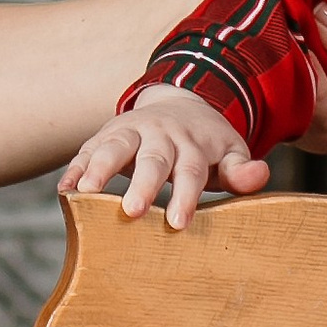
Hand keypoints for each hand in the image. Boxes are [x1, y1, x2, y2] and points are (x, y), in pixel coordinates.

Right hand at [62, 83, 268, 228]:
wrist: (179, 103)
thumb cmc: (205, 143)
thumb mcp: (229, 152)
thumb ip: (241, 169)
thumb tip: (260, 174)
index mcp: (191, 144)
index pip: (190, 171)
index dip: (184, 197)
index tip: (178, 223)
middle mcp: (159, 135)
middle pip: (151, 160)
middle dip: (141, 185)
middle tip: (133, 212)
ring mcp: (129, 132)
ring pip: (113, 148)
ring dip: (99, 169)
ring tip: (85, 193)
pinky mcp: (105, 135)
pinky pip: (87, 150)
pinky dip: (75, 168)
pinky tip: (66, 189)